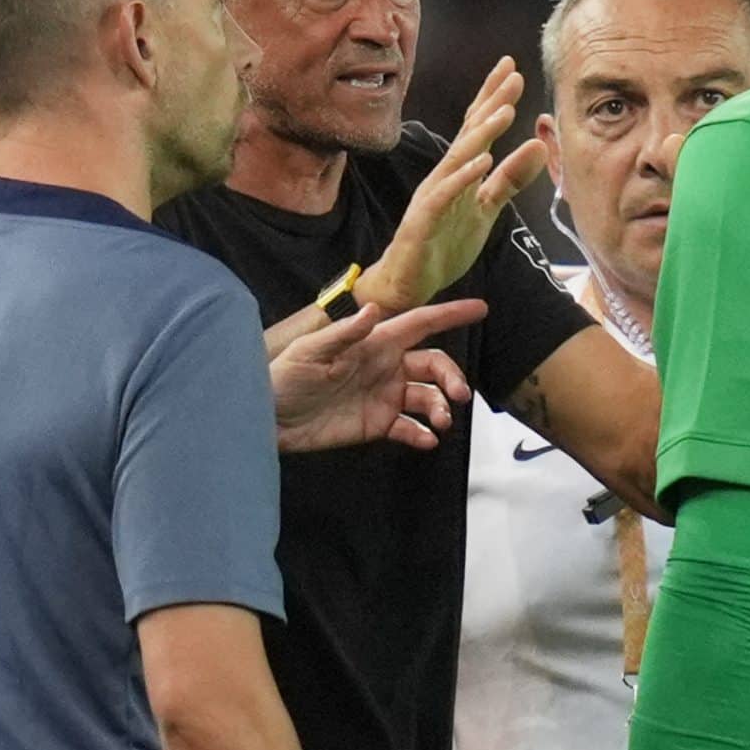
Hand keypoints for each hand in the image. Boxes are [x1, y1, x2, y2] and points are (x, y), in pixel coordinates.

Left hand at [270, 298, 486, 452]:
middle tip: (458, 396)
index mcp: (375, 343)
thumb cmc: (286, 376)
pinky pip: (410, 428)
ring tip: (440, 423)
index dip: (450, 314)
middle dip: (451, 377)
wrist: (269, 418)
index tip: (480, 309)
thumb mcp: (311, 351)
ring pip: (427, 398)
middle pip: (434, 365)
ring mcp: (384, 397)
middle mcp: (386, 367)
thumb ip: (345, 334)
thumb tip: (374, 310)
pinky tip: (427, 440)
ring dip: (440, 408)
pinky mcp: (378, 424)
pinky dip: (422, 434)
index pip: (420, 324)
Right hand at [355, 57, 548, 313]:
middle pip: (469, 133)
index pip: (478, 127)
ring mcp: (433, 196)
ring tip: (504, 111)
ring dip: (481, 135)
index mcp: (460, 171)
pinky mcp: (424, 220)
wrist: (410, 281)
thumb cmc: (444, 242)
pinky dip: (463, 178)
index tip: (513, 69)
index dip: (494, 98)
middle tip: (512, 73)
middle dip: (490, 102)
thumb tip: (540, 145)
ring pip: (458, 158)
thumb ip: (511, 179)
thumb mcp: (487, 208)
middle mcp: (445, 176)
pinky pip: (445, 195)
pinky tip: (482, 162)